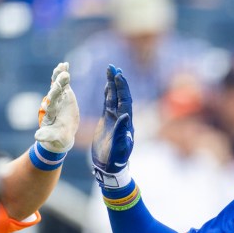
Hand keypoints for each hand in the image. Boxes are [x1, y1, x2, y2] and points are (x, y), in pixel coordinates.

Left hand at [34, 61, 78, 153]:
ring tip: (63, 67)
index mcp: (50, 113)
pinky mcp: (64, 96)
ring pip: (58, 85)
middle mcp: (53, 103)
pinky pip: (64, 84)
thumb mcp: (52, 138)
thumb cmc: (56, 138)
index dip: (54, 95)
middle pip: (55, 92)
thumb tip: (37, 137)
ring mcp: (58, 98)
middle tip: (64, 75)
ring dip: (60, 77)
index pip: (51, 102)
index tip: (56, 87)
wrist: (60, 135)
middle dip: (59, 83)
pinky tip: (65, 65)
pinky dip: (63, 74)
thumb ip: (46, 135)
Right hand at [91, 64, 133, 187]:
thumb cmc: (115, 159)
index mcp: (126, 123)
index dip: (123, 88)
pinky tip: (107, 85)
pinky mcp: (107, 121)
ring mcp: (114, 119)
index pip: (126, 101)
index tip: (118, 75)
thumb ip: (122, 132)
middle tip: (113, 66)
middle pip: (121, 95)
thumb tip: (125, 116)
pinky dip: (108, 93)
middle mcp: (122, 118)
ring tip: (110, 70)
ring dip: (112, 84)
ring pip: (114, 98)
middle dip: (118, 81)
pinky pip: (108, 104)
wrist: (109, 166)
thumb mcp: (119, 147)